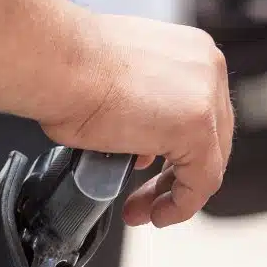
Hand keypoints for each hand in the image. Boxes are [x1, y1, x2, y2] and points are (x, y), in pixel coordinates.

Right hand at [40, 14, 233, 227]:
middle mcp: (206, 68)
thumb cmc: (69, 65)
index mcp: (189, 51)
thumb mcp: (117, 85)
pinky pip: (202, 181)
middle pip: (209, 138)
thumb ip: (142, 114)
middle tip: (145, 196)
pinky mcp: (198, 127)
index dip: (176, 149)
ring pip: (208, 161)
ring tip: (143, 210)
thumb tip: (141, 147)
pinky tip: (156, 214)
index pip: (199, 112)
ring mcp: (206, 97)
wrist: (57, 61)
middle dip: (174, 176)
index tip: (150, 169)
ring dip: (174, 193)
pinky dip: (181, 205)